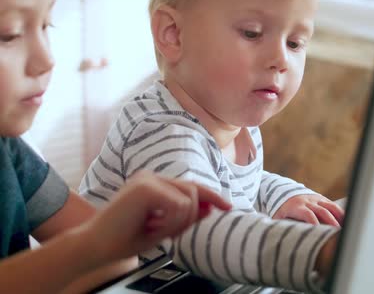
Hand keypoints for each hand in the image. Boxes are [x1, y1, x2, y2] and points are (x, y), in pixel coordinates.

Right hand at [79, 171, 231, 262]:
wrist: (95, 247)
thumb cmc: (124, 239)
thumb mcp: (163, 229)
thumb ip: (186, 216)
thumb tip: (211, 208)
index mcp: (154, 183)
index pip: (191, 186)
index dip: (212, 196)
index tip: (228, 207)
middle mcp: (151, 176)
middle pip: (194, 191)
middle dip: (189, 218)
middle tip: (167, 234)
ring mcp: (148, 179)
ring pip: (189, 199)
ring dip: (178, 222)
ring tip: (154, 229)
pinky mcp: (146, 187)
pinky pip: (179, 205)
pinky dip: (170, 223)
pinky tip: (151, 226)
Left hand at [272, 194, 343, 226]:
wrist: (283, 190)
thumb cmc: (281, 210)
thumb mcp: (277, 217)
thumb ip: (281, 226)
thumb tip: (283, 240)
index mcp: (296, 206)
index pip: (308, 214)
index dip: (315, 222)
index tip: (320, 233)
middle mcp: (308, 201)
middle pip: (322, 211)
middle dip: (331, 222)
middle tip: (337, 233)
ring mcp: (316, 199)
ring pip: (330, 206)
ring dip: (339, 217)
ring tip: (345, 228)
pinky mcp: (322, 199)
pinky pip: (332, 205)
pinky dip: (340, 213)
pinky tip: (346, 222)